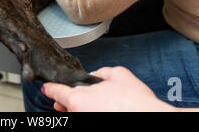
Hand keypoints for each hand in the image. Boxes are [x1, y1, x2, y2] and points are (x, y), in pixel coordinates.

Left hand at [43, 66, 175, 111]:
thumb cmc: (135, 103)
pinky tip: (104, 109)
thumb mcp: (119, 74)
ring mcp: (85, 121)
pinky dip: (91, 111)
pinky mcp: (90, 128)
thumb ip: (101, 72)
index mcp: (78, 99)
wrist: (151, 118)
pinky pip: (87, 116)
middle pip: (65, 106)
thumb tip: (95, 75)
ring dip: (81, 109)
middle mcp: (78, 114)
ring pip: (78, 113)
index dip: (51, 88)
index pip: (56, 92)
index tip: (47, 88)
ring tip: (99, 105)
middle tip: (77, 100)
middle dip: (68, 102)